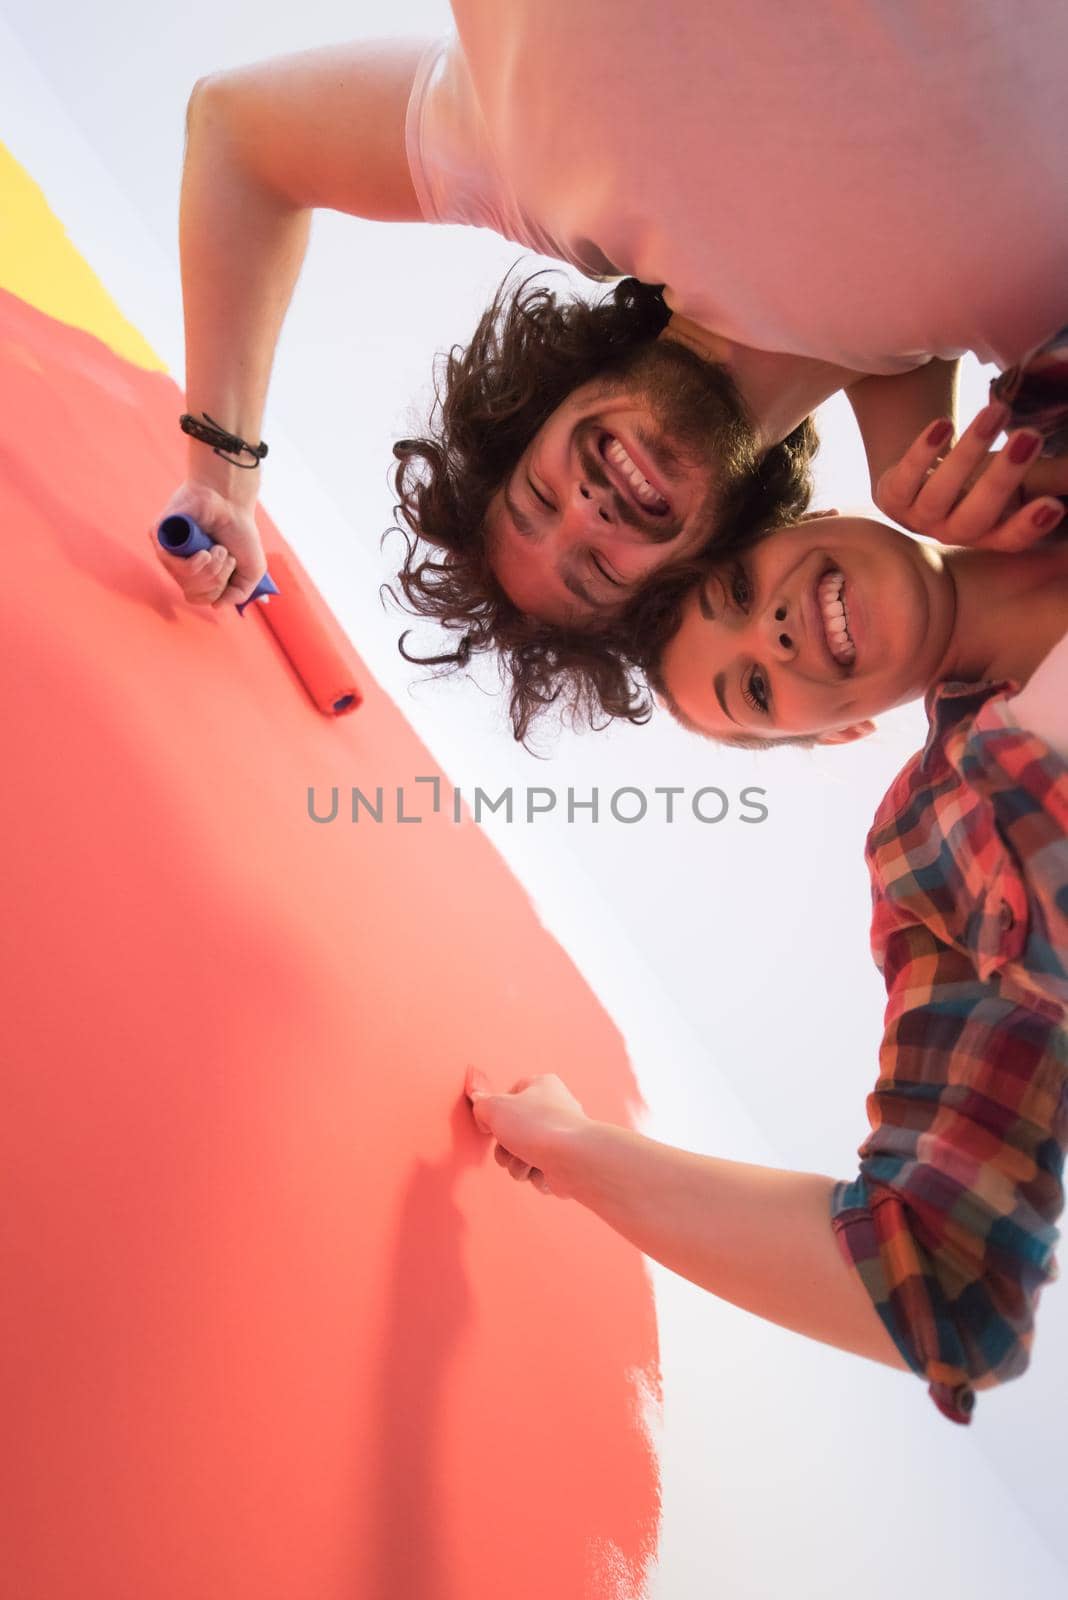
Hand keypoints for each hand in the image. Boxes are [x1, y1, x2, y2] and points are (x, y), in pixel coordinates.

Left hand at [149, 479, 268, 608]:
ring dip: (211, 570)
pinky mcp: (159, 537)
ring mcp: (169, 551)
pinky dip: (193, 564)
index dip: (218, 592)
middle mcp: (182, 563)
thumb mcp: (251, 570)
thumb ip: (239, 594)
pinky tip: (204, 552)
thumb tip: (217, 607)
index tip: (231, 569)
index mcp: (199, 571)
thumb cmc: (240, 530)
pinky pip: (172, 566)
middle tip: (226, 556)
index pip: (200, 598)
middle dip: (217, 580)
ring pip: (185, 582)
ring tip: (219, 549)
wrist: (230, 500)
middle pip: (194, 594)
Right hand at [465, 1068, 589, 1198]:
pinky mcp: (566, 1162)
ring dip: (518, 1165)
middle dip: (506, 1148)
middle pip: (514, 1131)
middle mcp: (555, 1108)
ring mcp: (562, 1136)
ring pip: (524, 1155)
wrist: (572, 1159)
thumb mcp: (495, 1108)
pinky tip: (543, 1171)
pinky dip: (536, 1176)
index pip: (509, 1096)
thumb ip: (481, 1105)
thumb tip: (479, 1104)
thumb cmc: (537, 1126)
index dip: (496, 1113)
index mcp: (542, 1086)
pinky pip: (539, 1172)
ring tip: (528, 1162)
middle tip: (509, 1149)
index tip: (492, 1125)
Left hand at [874, 401, 1066, 550]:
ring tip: (995, 410)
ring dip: (967, 452)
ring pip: (940, 494)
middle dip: (1003, 479)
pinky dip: (921, 452)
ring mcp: (921, 517)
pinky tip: (943, 424)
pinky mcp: (892, 496)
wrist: (919, 474)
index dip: (1030, 525)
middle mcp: (955, 532)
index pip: (1012, 538)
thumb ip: (1057, 478)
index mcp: (991, 534)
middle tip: (1029, 437)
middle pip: (977, 516)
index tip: (1055, 506)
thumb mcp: (1022, 477)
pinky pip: (904, 478)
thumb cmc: (981, 476)